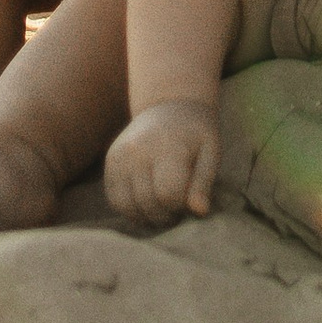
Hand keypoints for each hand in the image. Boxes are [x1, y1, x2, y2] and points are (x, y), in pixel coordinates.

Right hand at [105, 97, 218, 229]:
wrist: (169, 105)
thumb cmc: (195, 133)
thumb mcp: (211, 151)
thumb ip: (204, 182)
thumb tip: (199, 212)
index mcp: (168, 146)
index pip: (169, 195)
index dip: (181, 208)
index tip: (190, 203)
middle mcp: (138, 150)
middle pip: (148, 204)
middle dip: (166, 216)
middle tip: (178, 209)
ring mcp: (120, 156)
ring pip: (127, 207)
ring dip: (147, 217)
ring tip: (163, 208)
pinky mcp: (110, 161)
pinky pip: (115, 199)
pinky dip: (131, 209)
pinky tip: (147, 202)